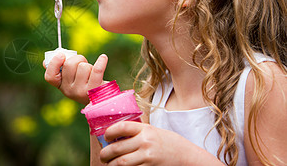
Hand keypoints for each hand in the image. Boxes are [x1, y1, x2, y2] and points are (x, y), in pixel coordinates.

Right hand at [44, 53, 107, 104]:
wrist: (101, 97)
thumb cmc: (85, 82)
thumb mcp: (71, 78)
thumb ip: (61, 69)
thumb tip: (45, 62)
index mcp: (61, 86)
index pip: (50, 77)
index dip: (54, 64)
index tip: (61, 55)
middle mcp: (69, 91)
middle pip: (69, 64)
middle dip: (78, 59)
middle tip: (82, 63)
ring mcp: (81, 92)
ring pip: (83, 66)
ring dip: (89, 65)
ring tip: (91, 72)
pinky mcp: (94, 90)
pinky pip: (97, 70)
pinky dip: (101, 62)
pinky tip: (103, 58)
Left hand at [99, 121, 222, 164]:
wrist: (187, 156)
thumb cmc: (168, 143)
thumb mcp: (153, 132)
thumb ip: (138, 132)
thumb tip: (116, 135)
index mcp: (146, 129)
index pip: (122, 127)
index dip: (109, 132)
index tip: (105, 137)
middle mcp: (146, 142)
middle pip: (117, 148)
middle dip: (105, 154)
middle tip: (102, 156)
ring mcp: (148, 157)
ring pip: (122, 163)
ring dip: (112, 165)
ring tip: (109, 164)